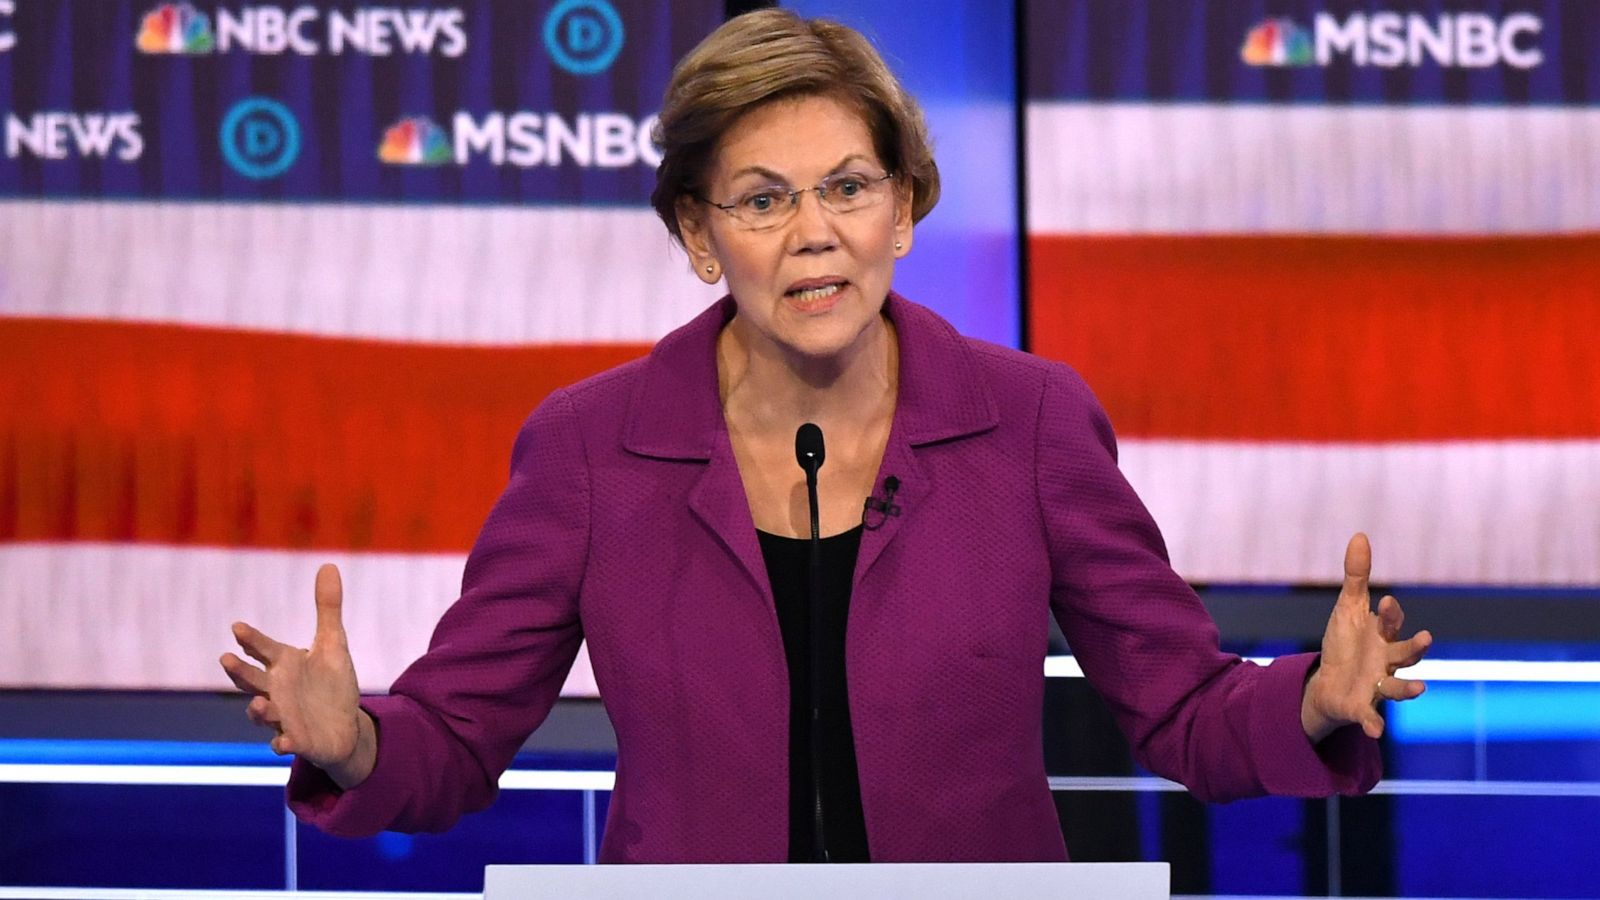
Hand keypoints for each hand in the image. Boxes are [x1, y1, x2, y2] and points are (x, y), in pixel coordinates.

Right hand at [219, 563, 376, 787]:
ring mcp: (283, 717)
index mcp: (284, 664)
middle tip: (226, 658)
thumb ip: (328, 608)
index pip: (263, 648)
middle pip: (251, 680)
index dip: (251, 639)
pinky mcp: (297, 740)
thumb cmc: (331, 683)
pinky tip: (283, 743)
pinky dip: (282, 743)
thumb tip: (328, 565)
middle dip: (239, 672)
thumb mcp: (333, 644)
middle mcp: (277, 690)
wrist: (343, 726)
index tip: (238, 627)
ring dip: (258, 710)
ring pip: (263, 713)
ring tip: (259, 704)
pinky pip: (284, 743)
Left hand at [1301, 533, 1432, 742]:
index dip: (1391, 614)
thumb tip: (1360, 534)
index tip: (1387, 601)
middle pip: (1405, 655)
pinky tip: (1375, 731)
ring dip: (1408, 688)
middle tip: (1426, 639)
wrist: (1330, 683)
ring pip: (1397, 687)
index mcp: (1382, 637)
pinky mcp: (1361, 707)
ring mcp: (1376, 686)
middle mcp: (1386, 662)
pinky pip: (1370, 717)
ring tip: (1419, 688)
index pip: (1391, 623)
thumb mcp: (1346, 609)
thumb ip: (1356, 577)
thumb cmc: (1345, 644)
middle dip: (1415, 648)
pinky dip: (1374, 723)